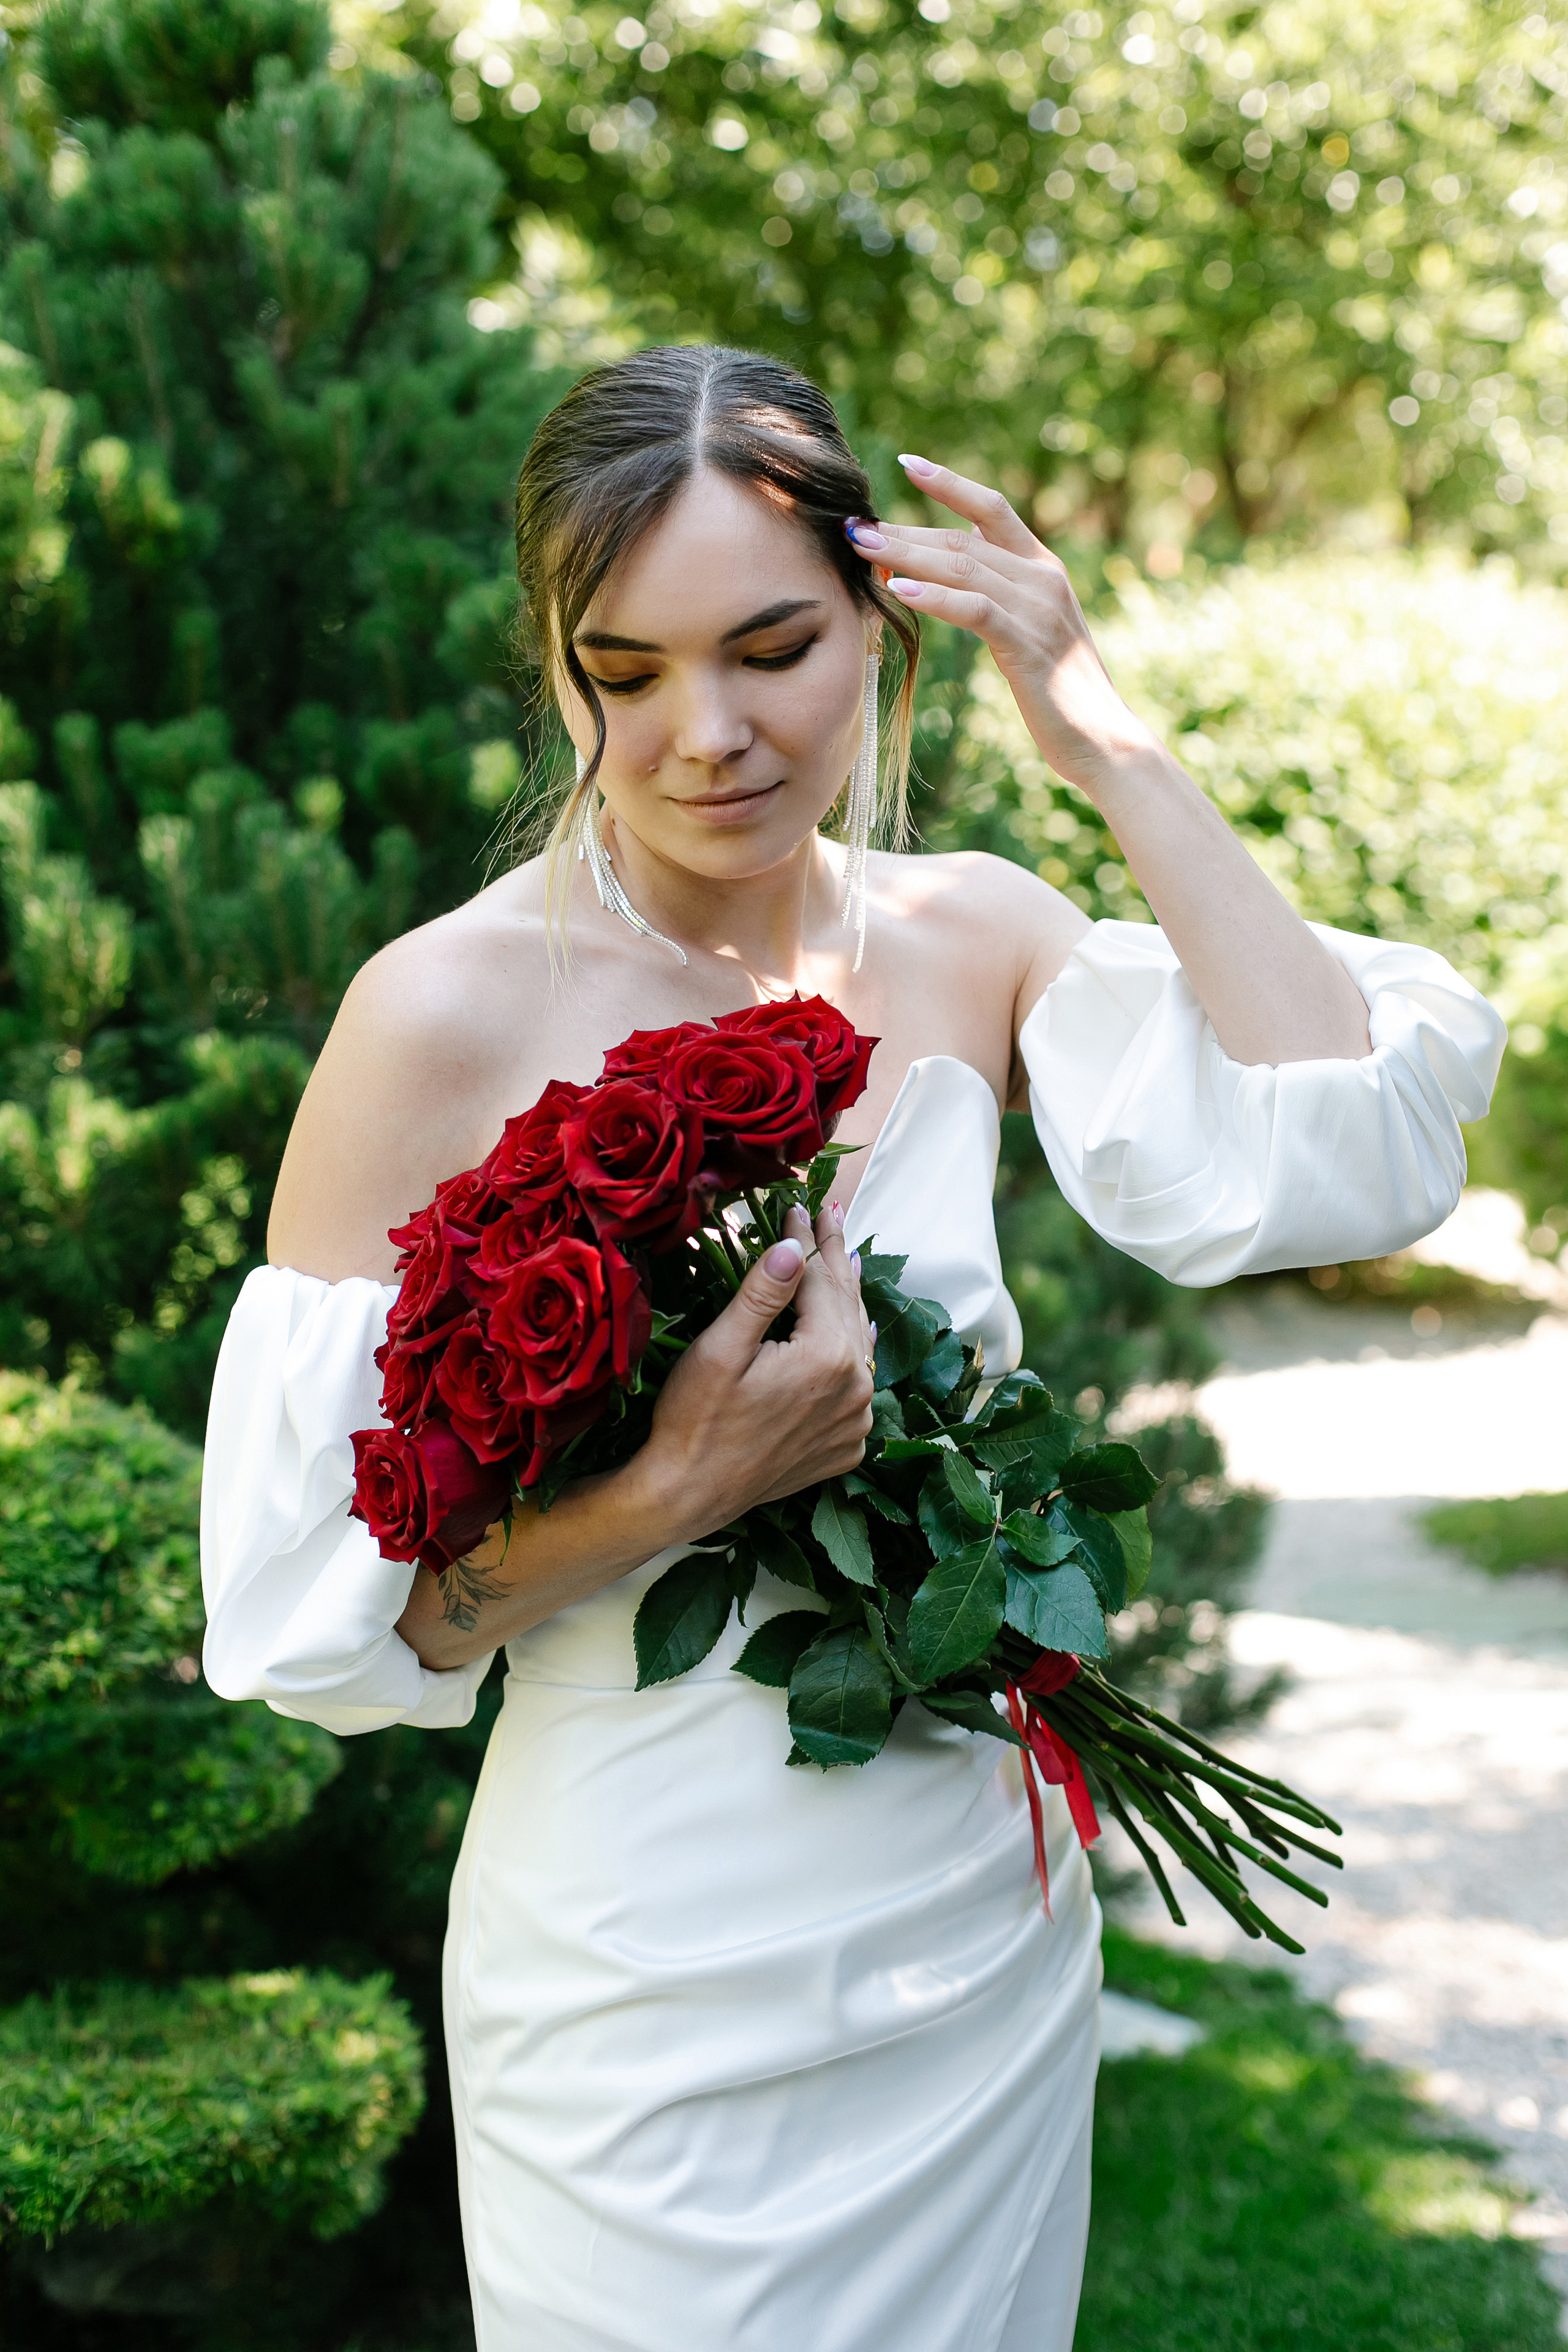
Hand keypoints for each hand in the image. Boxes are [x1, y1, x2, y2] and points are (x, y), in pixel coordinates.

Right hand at [639, 1202, 875, 1537]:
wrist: (689, 1496)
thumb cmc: (694, 1420)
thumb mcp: (721, 1348)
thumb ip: (762, 1293)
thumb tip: (794, 1246)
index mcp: (827, 1357)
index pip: (819, 1280)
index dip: (807, 1240)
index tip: (798, 1205)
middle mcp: (855, 1389)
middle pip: (846, 1306)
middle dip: (834, 1258)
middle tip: (831, 1215)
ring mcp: (855, 1421)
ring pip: (856, 1343)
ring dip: (847, 1301)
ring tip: (846, 1260)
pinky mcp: (847, 1444)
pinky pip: (857, 1385)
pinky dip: (850, 1353)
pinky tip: (848, 1332)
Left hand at [847, 456, 1159, 797]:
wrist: (1103, 737)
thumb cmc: (1060, 692)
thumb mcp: (1029, 630)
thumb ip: (1000, 595)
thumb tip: (958, 565)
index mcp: (1043, 568)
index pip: (991, 510)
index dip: (949, 484)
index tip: (908, 464)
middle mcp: (1042, 577)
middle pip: (963, 539)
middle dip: (906, 531)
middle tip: (856, 527)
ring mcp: (1037, 608)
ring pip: (963, 567)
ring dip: (907, 555)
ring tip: (864, 548)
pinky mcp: (1027, 644)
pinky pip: (975, 609)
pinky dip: (936, 597)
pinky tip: (901, 591)